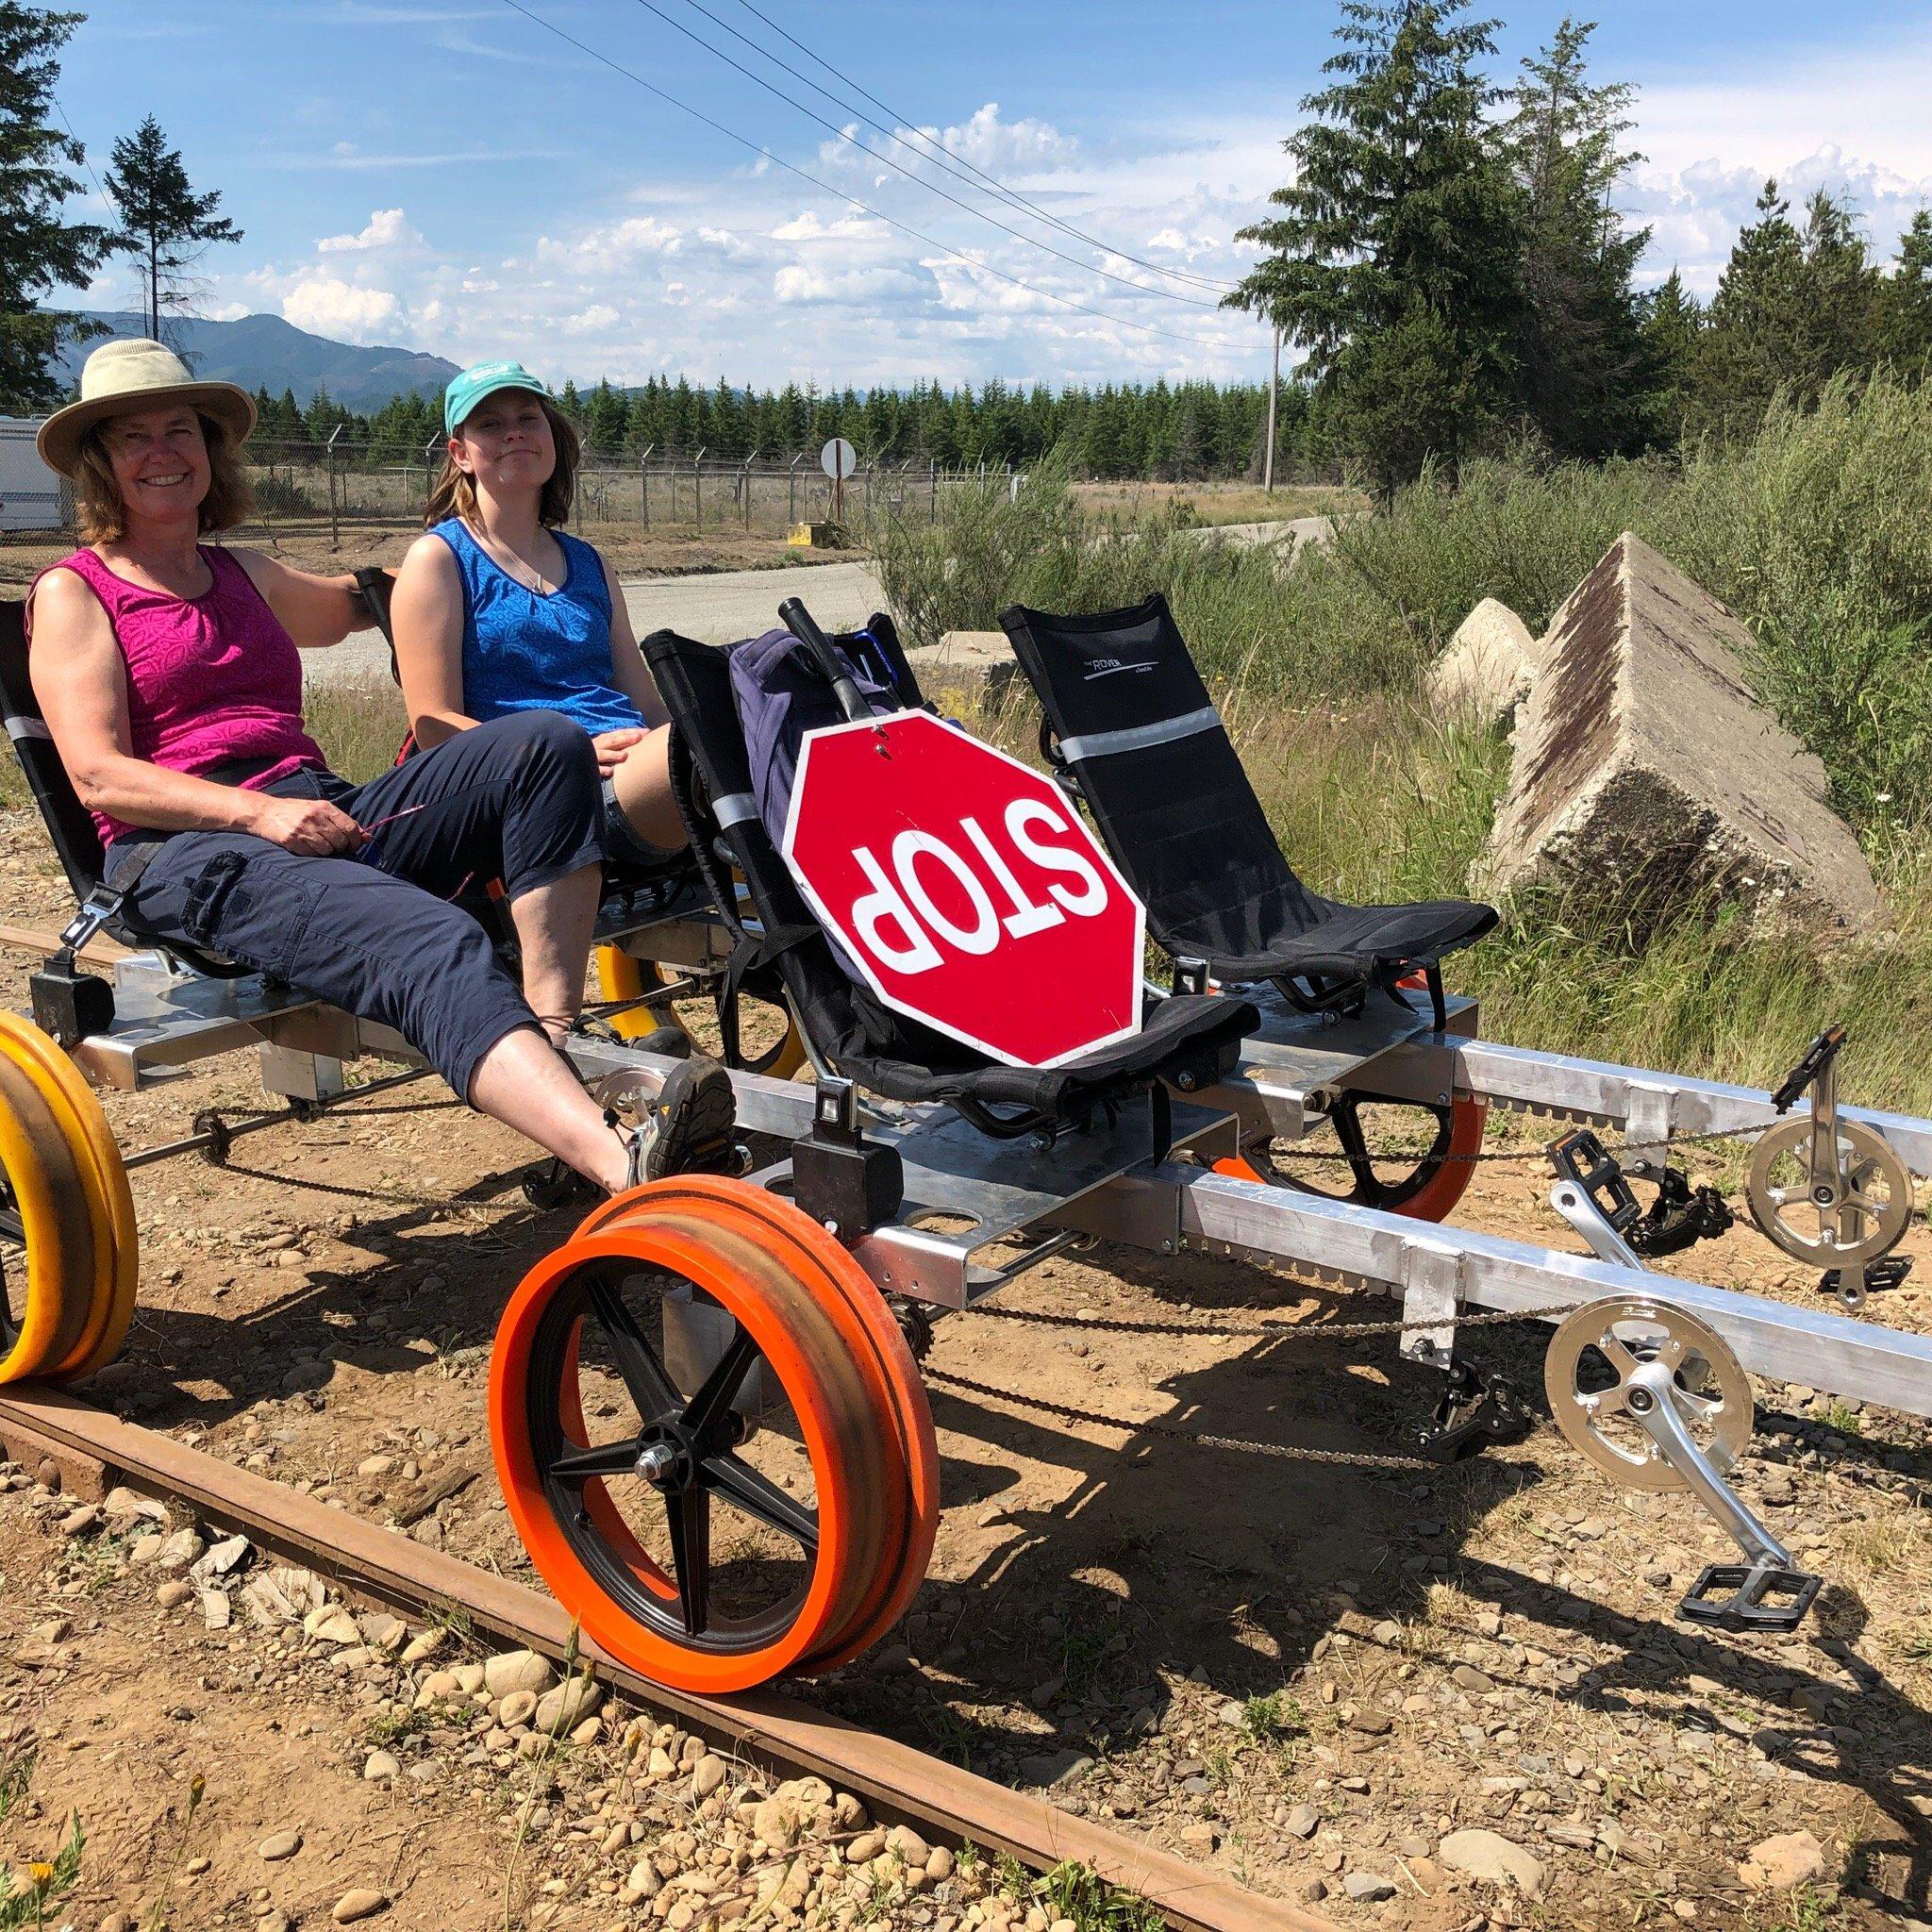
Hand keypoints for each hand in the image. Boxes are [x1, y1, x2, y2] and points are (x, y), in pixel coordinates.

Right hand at [247, 792, 364, 855]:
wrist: (265, 812)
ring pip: (327, 850)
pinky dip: (313, 853)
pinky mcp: (292, 840)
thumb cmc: (297, 812)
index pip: (350, 828)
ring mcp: (303, 828)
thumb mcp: (320, 810)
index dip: (356, 841)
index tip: (353, 846)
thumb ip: (343, 822)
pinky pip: (312, 854)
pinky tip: (306, 846)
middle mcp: (315, 817)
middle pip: (340, 841)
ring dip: (326, 851)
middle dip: (340, 847)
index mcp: (325, 807)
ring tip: (317, 844)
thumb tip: (367, 837)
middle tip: (333, 846)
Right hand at [592, 728, 645, 774]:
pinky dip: (602, 770)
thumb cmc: (595, 753)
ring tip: (624, 756)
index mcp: (604, 739)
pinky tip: (611, 772)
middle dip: (625, 739)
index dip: (632, 732)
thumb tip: (640, 738)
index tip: (646, 732)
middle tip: (638, 737)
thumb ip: (620, 742)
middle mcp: (599, 746)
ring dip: (613, 755)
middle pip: (613, 741)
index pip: (620, 733)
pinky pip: (596, 769)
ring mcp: (593, 756)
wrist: (572, 761)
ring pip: (603, 755)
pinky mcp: (588, 768)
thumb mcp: (605, 744)